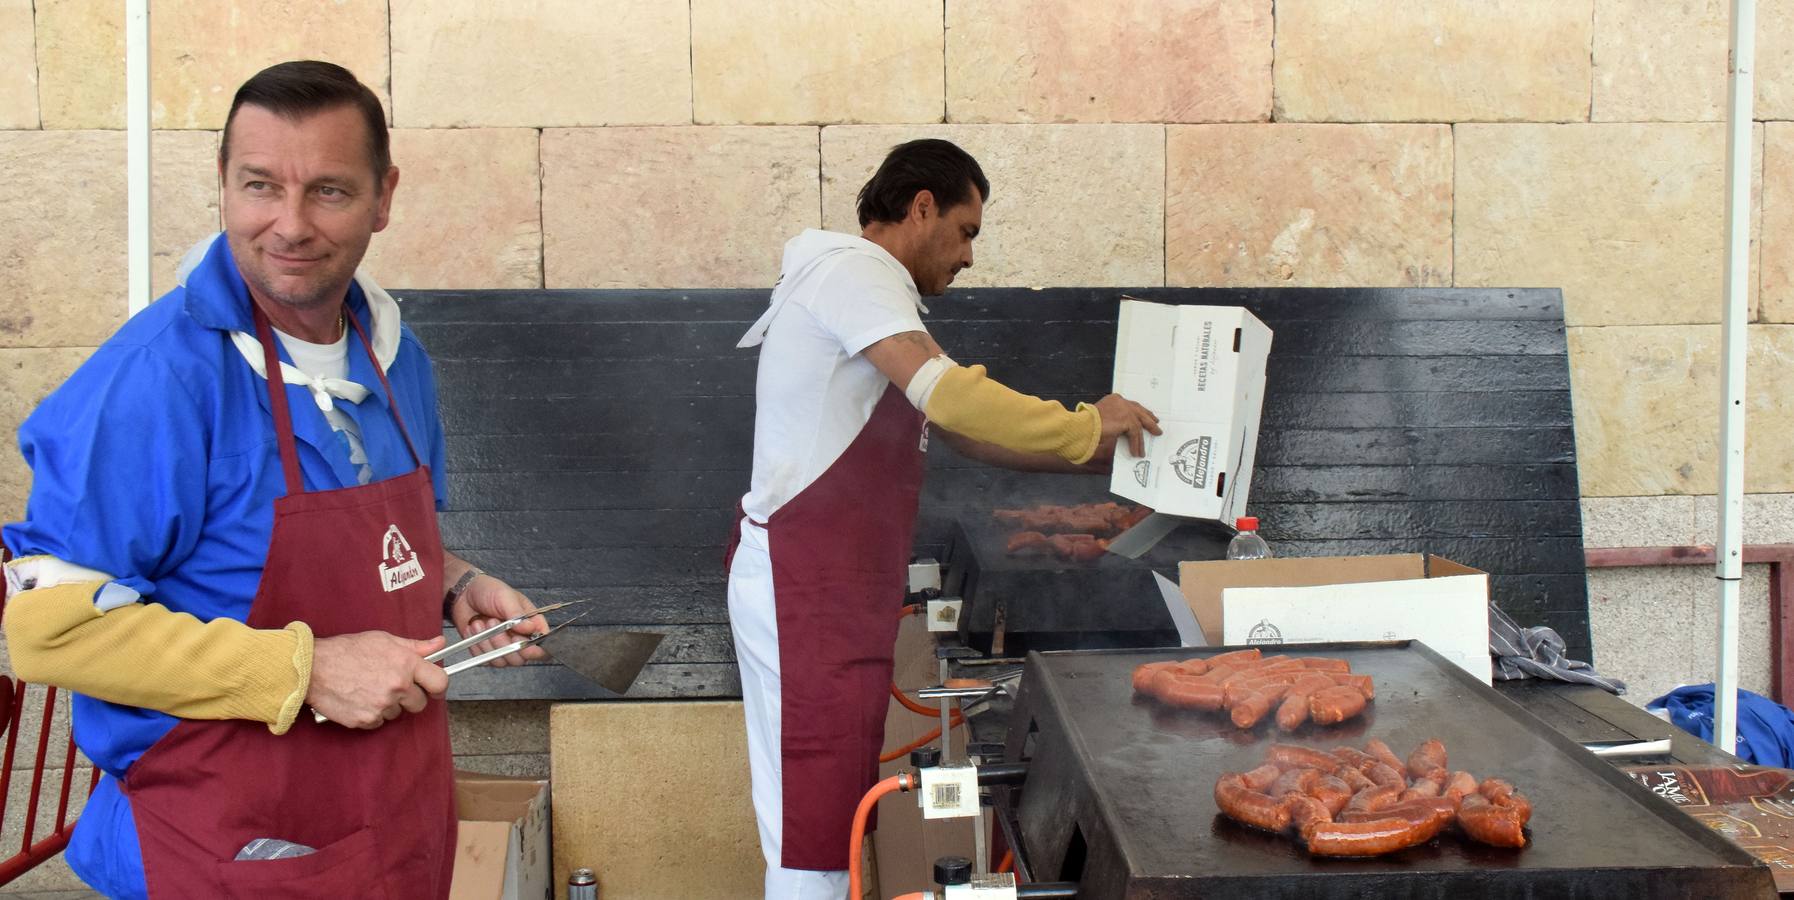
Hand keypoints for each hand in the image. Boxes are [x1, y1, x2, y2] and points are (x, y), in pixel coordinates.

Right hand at [306, 631, 447, 728]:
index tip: (433, 688)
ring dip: (388, 705)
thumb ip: (415, 646)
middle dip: (410, 697)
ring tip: (370, 689)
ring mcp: (382, 706)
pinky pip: (378, 722)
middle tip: (393, 687)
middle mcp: (397, 687)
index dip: (438, 686)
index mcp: (406, 664)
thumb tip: (439, 644)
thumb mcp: (384, 640)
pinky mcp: (366, 720)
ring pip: (397, 713)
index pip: (440, 682)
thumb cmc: (347, 650)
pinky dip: (371, 714)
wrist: (313, 668)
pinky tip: (359, 699)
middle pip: (420, 703)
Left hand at [449, 575, 548, 667]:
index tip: (517, 641)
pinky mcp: (487, 652)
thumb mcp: (505, 597)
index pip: (541, 645)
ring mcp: (503, 647)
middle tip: (493, 622)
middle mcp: (520, 638)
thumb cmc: (488, 590)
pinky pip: (484, 659)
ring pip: (501, 660)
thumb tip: (530, 628)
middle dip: (503, 643)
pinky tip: (474, 629)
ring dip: (487, 642)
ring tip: (481, 622)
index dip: (532, 650)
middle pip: (520, 658)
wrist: (464, 593)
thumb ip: (518, 614)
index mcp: (532, 623)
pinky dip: (476, 645)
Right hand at [1093, 393, 1161, 457]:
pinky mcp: (1128, 420)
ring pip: (1138, 425)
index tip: (1146, 416)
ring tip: (1143, 449)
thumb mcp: (1102, 418)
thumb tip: (1121, 430)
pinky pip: (1135, 434)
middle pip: (1139, 411)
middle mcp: (1121, 402)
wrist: (1083, 425)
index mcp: (1114, 399)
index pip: (1131, 405)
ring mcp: (1126, 409)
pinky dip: (1136, 444)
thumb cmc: (1087, 424)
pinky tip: (1136, 452)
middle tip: (1156, 424)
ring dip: (1141, 440)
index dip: (1139, 412)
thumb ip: (1113, 419)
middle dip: (1148, 419)